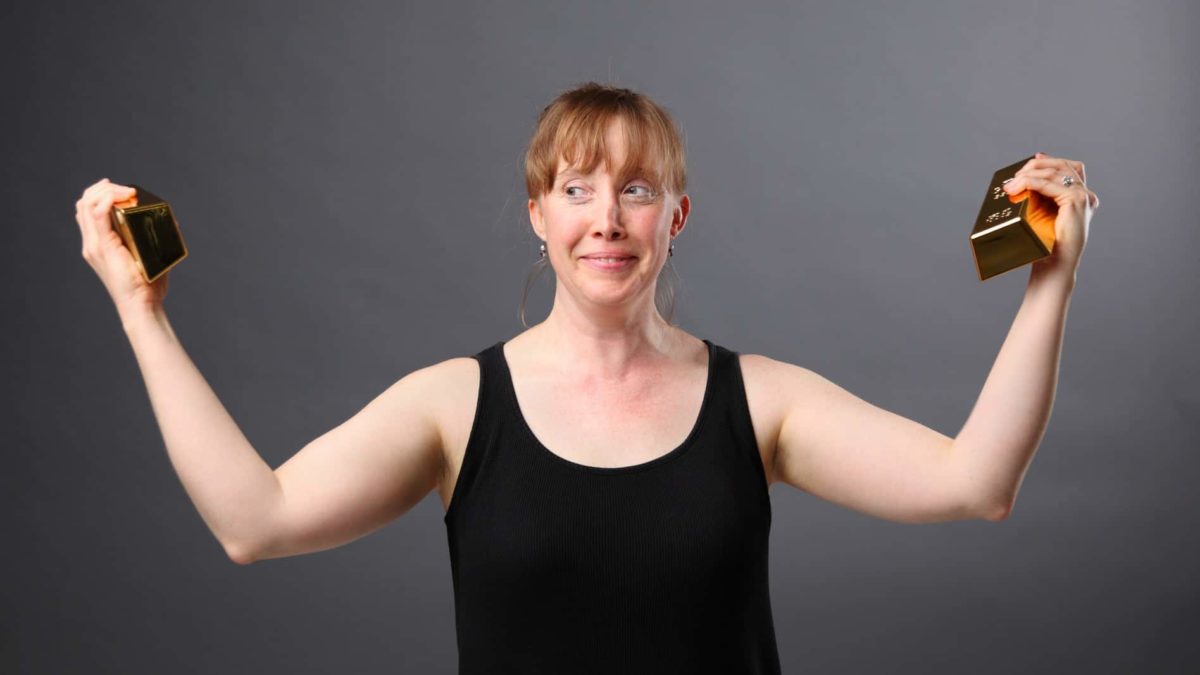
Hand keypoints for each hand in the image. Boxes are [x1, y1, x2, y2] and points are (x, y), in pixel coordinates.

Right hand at [76, 178, 170, 317]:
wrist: (141, 305)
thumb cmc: (147, 284)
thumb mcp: (148, 256)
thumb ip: (152, 239)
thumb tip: (171, 221)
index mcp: (99, 244)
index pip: (87, 210)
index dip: (99, 194)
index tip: (119, 188)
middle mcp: (92, 243)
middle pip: (84, 203)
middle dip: (103, 189)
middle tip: (125, 189)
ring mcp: (95, 245)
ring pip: (87, 204)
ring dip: (107, 191)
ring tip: (126, 191)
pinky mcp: (103, 247)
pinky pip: (97, 215)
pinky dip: (107, 200)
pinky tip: (120, 196)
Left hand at [1003, 152, 1098, 279]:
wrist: (1053, 265)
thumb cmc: (1045, 245)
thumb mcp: (1042, 215)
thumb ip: (1039, 197)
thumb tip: (1022, 179)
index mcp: (1081, 198)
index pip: (1069, 169)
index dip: (1050, 161)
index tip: (1032, 159)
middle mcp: (1086, 195)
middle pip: (1063, 166)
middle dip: (1037, 166)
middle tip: (1016, 174)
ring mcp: (1084, 197)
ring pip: (1056, 172)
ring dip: (1030, 173)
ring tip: (1011, 183)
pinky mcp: (1077, 201)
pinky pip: (1050, 184)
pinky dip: (1032, 182)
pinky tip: (1018, 186)